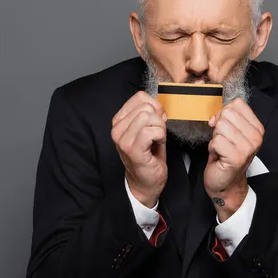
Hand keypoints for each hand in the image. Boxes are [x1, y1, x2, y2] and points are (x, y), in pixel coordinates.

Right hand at [111, 91, 167, 207]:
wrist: (146, 180)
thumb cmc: (149, 153)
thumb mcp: (150, 128)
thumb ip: (152, 113)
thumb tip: (159, 105)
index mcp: (119, 120)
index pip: (140, 97)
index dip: (155, 107)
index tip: (156, 122)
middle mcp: (117, 128)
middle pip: (146, 107)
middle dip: (159, 119)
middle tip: (156, 135)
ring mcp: (122, 139)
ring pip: (148, 117)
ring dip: (160, 129)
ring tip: (156, 141)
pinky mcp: (132, 150)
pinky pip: (151, 131)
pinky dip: (160, 137)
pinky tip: (156, 146)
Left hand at [205, 98, 263, 220]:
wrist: (226, 183)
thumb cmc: (227, 156)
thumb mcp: (232, 132)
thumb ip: (228, 117)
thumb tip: (217, 115)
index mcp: (257, 128)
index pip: (237, 104)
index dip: (224, 113)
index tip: (225, 127)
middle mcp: (256, 137)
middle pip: (227, 113)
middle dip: (219, 127)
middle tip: (223, 141)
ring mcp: (248, 148)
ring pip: (220, 126)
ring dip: (215, 138)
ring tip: (222, 149)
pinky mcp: (237, 158)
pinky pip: (216, 141)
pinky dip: (213, 148)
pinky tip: (219, 156)